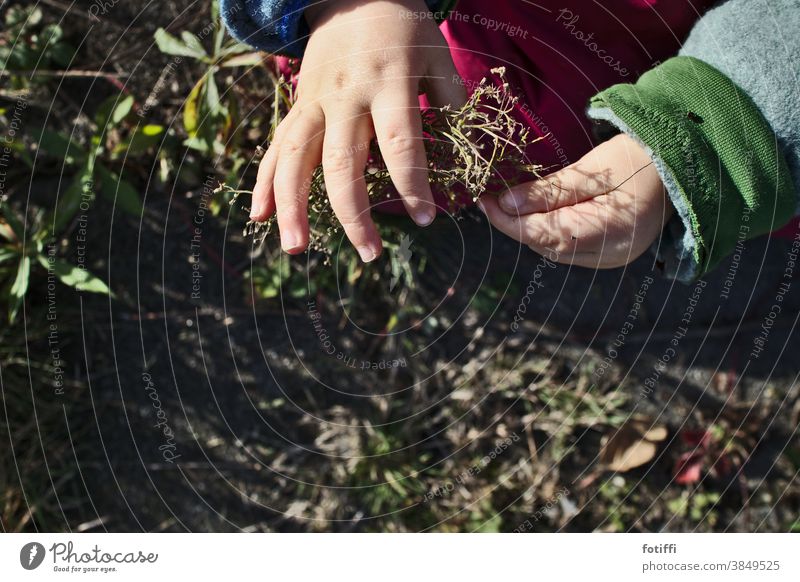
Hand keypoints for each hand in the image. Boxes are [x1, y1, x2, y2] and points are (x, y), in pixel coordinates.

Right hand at [250, 0, 464, 261]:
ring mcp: (314, 101)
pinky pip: (276, 145)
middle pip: (340, 161)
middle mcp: (345, 95)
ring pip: (294, 157)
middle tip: (369, 254)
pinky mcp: (297, 106)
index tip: (427, 219)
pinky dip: (264, 181)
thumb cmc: (404, 29)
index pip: (400, 142)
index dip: (412, 184)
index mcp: (389, 82)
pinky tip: (259, 216)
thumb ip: (450, 106)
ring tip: (295, 250)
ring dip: (292, 207)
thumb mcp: (437, 57)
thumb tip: (465, 163)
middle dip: (353, 213)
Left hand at [478, 133, 672, 268]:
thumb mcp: (594, 168)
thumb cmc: (641, 158)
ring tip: (506, 204)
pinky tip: (534, 213)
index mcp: (609, 232)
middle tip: (489, 199)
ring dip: (527, 228)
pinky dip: (546, 231)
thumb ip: (550, 190)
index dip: (508, 220)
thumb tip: (506, 203)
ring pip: (553, 249)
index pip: (542, 233)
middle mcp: (609, 255)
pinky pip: (567, 247)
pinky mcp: (609, 254)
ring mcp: (610, 259)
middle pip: (545, 245)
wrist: (682, 164)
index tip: (483, 200)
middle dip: (514, 224)